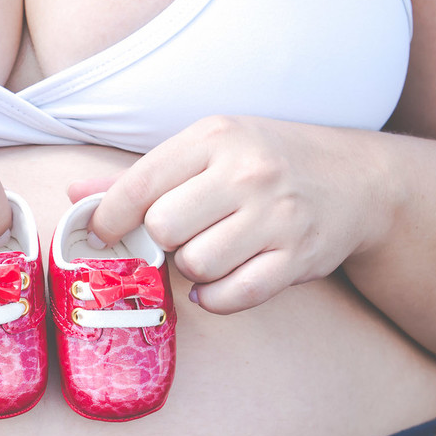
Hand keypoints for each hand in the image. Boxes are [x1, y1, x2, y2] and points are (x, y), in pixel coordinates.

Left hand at [69, 115, 395, 313]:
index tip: (106, 232)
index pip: (139, 185)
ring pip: (196, 265)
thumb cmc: (268, 161)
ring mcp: (276, 216)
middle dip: (161, 242)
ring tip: (209, 251)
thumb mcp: (208, 149)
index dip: (109, 218)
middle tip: (179, 236)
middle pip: (163, 229)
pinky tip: (219, 283)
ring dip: (192, 270)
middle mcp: (247, 172)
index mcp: (215, 137)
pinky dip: (216, 298)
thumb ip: (140, 176)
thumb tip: (76, 196)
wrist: (358, 178)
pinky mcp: (298, 257)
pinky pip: (233, 295)